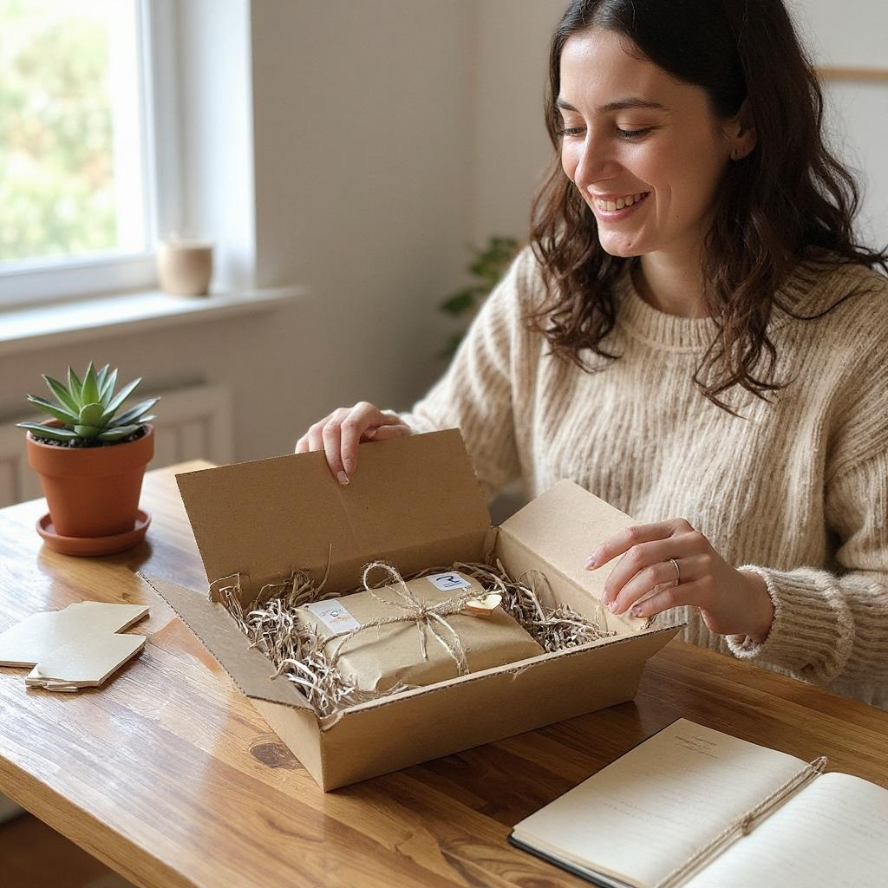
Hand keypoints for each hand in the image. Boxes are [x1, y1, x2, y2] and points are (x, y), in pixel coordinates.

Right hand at [294, 402, 410, 484]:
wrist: (387, 433)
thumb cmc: (396, 437)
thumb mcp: (404, 435)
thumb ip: (394, 433)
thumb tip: (376, 433)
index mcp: (365, 411)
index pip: (350, 426)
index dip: (347, 448)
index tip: (350, 470)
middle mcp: (344, 412)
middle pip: (330, 430)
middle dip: (332, 458)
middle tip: (341, 481)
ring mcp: (330, 420)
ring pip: (314, 433)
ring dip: (318, 458)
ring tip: (327, 479)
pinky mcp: (319, 431)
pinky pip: (305, 440)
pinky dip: (304, 456)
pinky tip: (310, 472)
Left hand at [585, 518, 773, 641]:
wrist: (743, 598)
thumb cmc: (697, 578)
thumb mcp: (674, 557)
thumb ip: (648, 555)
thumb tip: (604, 569)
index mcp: (676, 527)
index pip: (633, 534)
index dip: (607, 549)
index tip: (588, 565)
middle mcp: (690, 539)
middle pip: (640, 554)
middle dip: (616, 578)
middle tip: (605, 598)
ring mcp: (702, 562)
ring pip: (653, 574)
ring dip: (629, 594)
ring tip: (618, 608)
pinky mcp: (709, 587)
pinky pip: (671, 595)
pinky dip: (649, 605)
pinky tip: (639, 613)